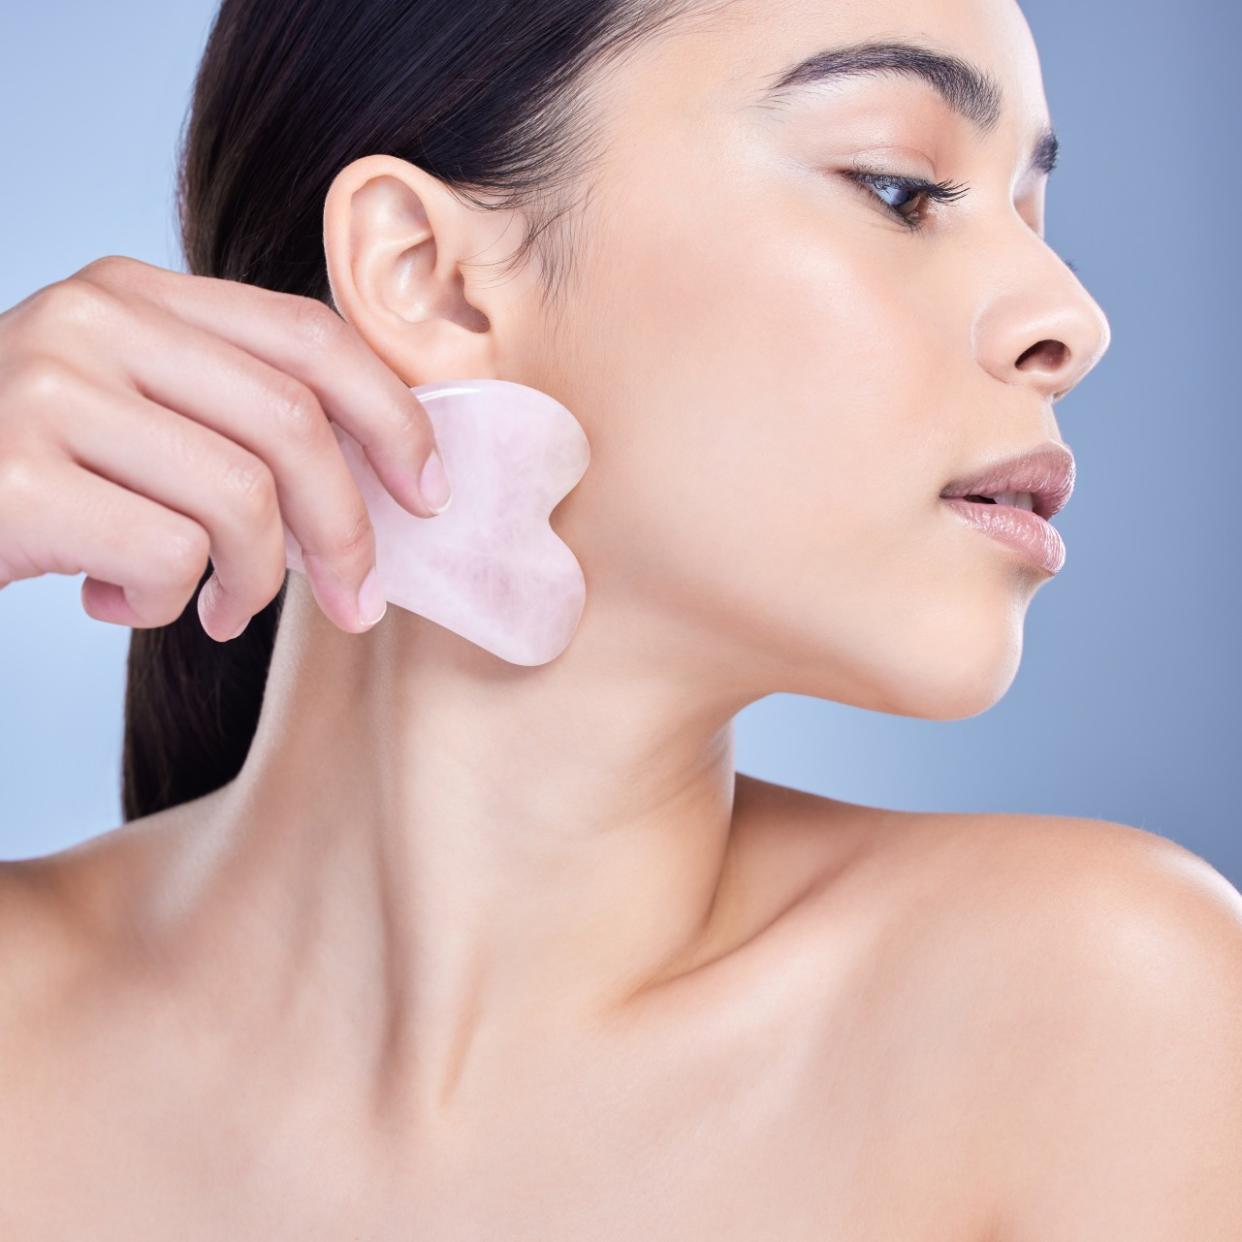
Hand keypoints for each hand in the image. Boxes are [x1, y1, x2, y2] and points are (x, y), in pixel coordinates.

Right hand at [0, 255, 450, 638]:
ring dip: (252, 583)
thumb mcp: (132, 417)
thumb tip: (380, 477)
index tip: (429, 495)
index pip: (312, 338)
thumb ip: (230, 415)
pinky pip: (166, 556)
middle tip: (358, 602)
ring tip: (215, 611)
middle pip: (296, 427)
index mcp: (138, 293)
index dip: (395, 419)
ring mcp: (47, 387)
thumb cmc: (27, 477)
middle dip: (349, 533)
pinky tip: (118, 605)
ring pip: (242, 501)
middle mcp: (94, 319)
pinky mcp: (13, 474)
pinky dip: (164, 604)